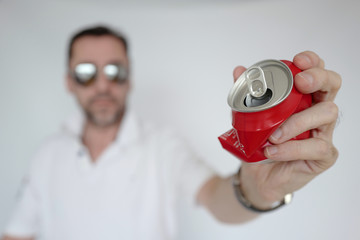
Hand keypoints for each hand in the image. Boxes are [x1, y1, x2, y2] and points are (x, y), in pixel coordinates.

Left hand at [236, 51, 341, 207]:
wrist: (257, 175)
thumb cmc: (258, 143)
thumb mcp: (248, 116)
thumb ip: (245, 95)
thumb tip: (238, 70)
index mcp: (302, 98)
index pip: (315, 72)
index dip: (312, 62)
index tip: (297, 61)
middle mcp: (316, 111)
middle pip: (332, 85)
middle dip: (318, 78)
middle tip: (300, 83)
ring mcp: (323, 133)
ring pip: (326, 114)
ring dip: (298, 121)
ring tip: (273, 134)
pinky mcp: (323, 156)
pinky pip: (316, 147)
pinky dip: (292, 148)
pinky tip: (273, 150)